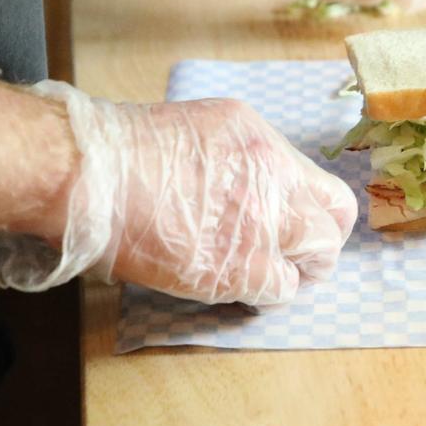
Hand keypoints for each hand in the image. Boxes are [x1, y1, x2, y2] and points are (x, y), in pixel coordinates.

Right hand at [0, 83, 357, 305]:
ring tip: (272, 275)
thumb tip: (250, 190)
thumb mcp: (200, 133)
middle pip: (332, 223)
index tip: (305, 225)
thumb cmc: (124, 154)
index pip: (324, 186)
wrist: (93, 177)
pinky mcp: (239, 267)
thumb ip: (239, 162)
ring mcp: (261, 224)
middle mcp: (273, 180)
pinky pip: (280, 289)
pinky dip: (268, 293)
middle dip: (318, 246)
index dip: (319, 213)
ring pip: (317, 259)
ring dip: (298, 271)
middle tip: (296, 259)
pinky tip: (243, 287)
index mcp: (263, 143)